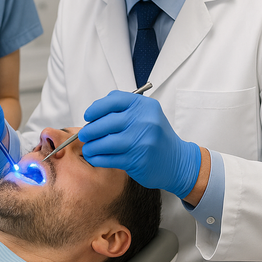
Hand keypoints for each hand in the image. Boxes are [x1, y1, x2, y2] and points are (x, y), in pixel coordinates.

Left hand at [80, 91, 200, 197]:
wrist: (176, 161)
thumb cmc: (156, 137)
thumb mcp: (147, 115)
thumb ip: (124, 109)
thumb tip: (93, 114)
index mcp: (145, 106)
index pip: (114, 100)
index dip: (96, 108)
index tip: (88, 116)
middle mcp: (144, 121)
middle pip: (106, 122)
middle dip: (90, 129)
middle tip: (84, 134)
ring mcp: (141, 141)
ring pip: (105, 142)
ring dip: (91, 146)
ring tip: (88, 147)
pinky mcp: (137, 160)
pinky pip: (109, 158)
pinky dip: (97, 158)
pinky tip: (95, 157)